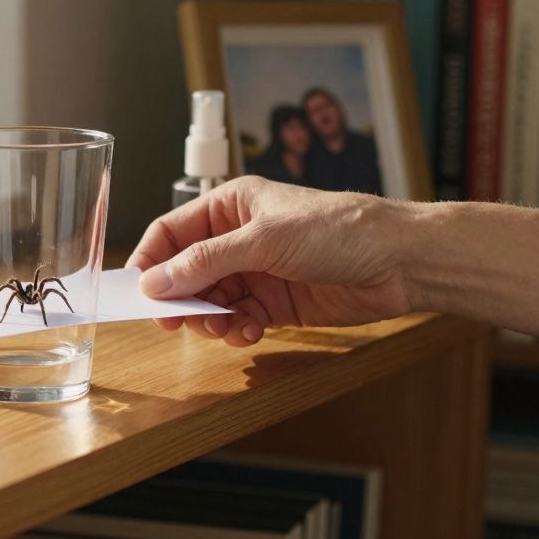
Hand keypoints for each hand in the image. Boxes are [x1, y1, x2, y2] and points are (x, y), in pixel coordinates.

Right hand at [126, 177, 413, 345]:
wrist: (400, 262)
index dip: (151, 262)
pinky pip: (238, 320)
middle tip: (178, 324)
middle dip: (180, 299)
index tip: (138, 294)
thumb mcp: (264, 239)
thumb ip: (206, 262)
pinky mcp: (276, 303)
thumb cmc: (339, 229)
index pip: (171, 232)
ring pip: (209, 301)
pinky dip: (236, 330)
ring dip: (210, 319)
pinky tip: (250, 332)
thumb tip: (155, 282)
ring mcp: (256, 272)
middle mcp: (238, 238)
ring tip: (226, 327)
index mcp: (230, 206)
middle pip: (185, 273)